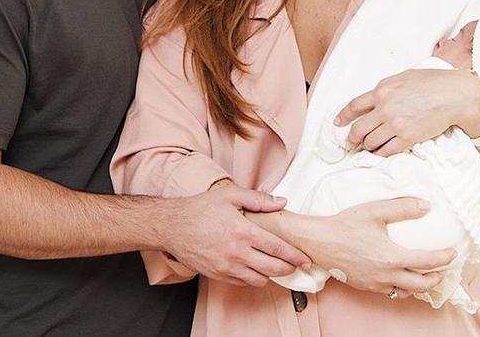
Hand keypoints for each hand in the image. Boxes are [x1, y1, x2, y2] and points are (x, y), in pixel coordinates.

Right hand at [161, 185, 310, 286]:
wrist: (172, 226)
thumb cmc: (201, 208)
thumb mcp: (230, 196)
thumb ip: (259, 199)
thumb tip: (282, 202)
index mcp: (242, 231)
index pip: (277, 248)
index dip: (295, 255)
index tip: (306, 259)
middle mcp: (236, 252)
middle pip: (272, 268)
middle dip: (288, 267)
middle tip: (296, 263)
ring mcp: (226, 267)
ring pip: (259, 279)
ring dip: (271, 273)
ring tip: (276, 264)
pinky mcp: (217, 275)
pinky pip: (243, 283)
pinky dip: (254, 278)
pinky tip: (256, 267)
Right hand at [296, 197, 455, 296]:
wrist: (319, 241)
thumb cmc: (346, 224)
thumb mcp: (375, 210)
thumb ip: (402, 207)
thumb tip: (426, 205)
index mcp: (391, 258)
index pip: (427, 262)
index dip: (443, 258)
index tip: (453, 252)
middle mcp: (386, 275)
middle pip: (421, 285)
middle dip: (437, 278)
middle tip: (444, 268)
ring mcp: (375, 284)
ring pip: (406, 292)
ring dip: (420, 285)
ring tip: (427, 273)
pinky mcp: (366, 286)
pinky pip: (391, 291)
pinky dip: (402, 287)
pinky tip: (401, 276)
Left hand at [335, 68, 479, 155]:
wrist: (454, 95)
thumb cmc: (433, 82)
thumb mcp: (404, 77)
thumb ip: (387, 88)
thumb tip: (375, 98)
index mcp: (382, 90)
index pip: (354, 106)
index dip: (343, 116)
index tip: (338, 123)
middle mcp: (385, 107)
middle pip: (358, 128)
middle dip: (352, 138)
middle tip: (351, 143)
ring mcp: (395, 124)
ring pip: (371, 142)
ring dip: (368, 146)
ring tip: (370, 147)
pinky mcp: (408, 137)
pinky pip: (386, 151)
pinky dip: (381, 154)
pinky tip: (382, 153)